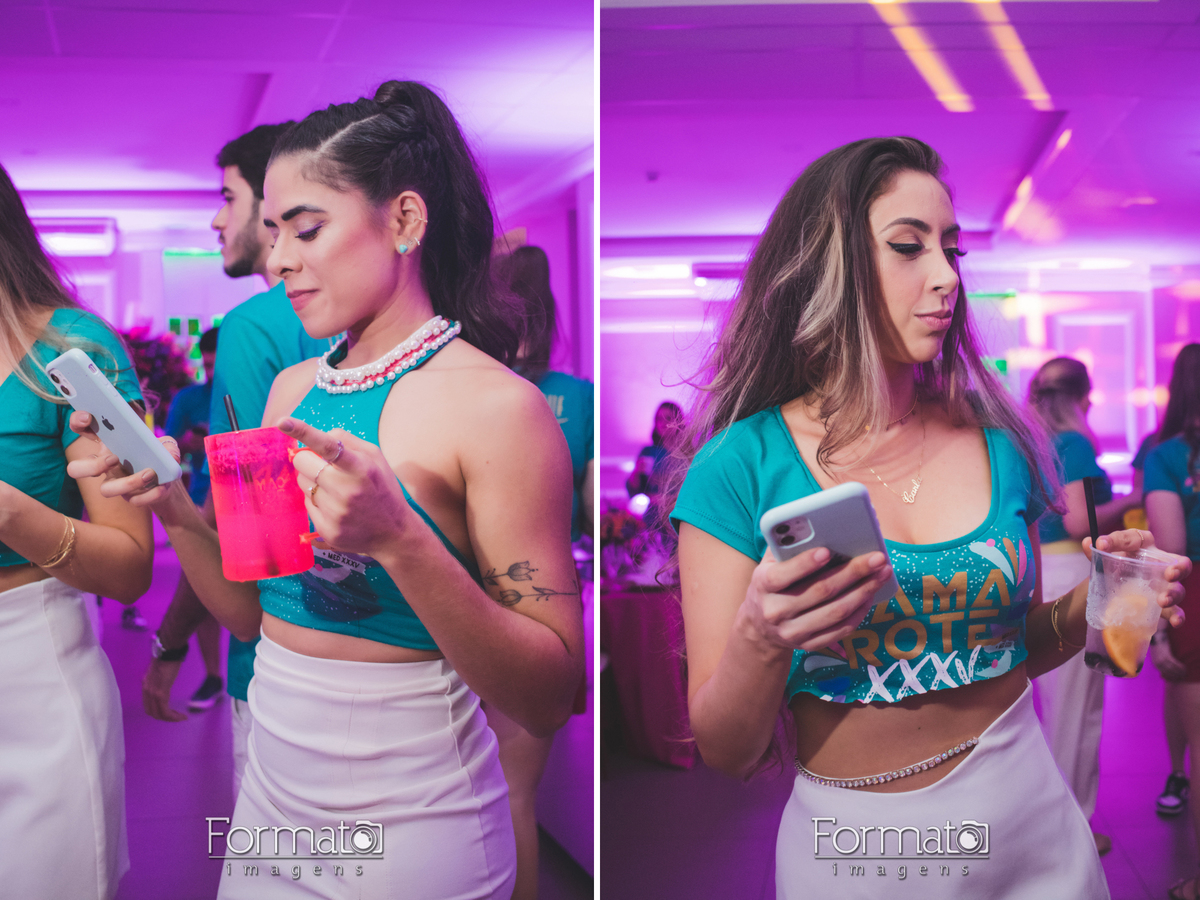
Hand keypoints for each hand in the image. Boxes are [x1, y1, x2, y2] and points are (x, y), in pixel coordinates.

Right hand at [65, 410, 179, 507]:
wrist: (167, 479)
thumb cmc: (156, 455)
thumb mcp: (162, 443)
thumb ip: (164, 442)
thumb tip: (163, 448)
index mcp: (107, 444)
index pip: (82, 429)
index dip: (78, 422)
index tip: (88, 417)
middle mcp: (104, 465)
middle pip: (77, 469)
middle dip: (92, 465)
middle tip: (114, 458)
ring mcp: (116, 483)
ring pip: (106, 490)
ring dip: (128, 482)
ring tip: (149, 473)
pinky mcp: (131, 497)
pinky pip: (134, 500)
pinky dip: (149, 495)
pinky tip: (162, 487)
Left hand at [142, 658, 186, 721]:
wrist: (168, 651)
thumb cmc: (168, 657)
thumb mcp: (160, 669)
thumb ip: (160, 677)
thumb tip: (165, 680)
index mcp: (146, 684)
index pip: (148, 705)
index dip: (158, 711)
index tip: (170, 712)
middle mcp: (147, 690)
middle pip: (152, 712)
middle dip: (165, 718)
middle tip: (176, 717)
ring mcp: (153, 692)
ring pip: (159, 714)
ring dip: (170, 719)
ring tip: (181, 718)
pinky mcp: (161, 693)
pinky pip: (165, 710)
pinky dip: (173, 716)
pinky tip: (181, 716)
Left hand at [277, 417, 411, 557]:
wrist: (395, 532)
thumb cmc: (383, 488)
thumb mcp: (376, 458)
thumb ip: (347, 441)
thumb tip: (316, 437)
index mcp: (361, 467)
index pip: (328, 445)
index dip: (303, 431)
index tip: (282, 422)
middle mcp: (347, 490)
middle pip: (302, 462)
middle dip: (310, 460)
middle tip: (326, 468)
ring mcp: (335, 512)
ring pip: (302, 483)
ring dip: (314, 482)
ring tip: (336, 491)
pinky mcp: (327, 529)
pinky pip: (306, 504)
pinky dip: (317, 502)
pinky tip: (336, 507)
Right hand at [740, 546, 893, 651]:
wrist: (759, 627)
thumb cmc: (772, 584)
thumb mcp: (769, 564)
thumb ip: (786, 546)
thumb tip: (817, 526)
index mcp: (763, 585)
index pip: (783, 574)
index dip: (805, 563)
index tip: (827, 551)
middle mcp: (776, 610)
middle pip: (820, 591)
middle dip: (852, 572)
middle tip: (877, 558)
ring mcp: (792, 631)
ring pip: (835, 612)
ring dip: (864, 591)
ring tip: (881, 574)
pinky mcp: (808, 645)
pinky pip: (841, 629)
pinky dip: (860, 611)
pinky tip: (871, 594)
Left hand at [1084, 529, 1190, 627]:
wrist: (1110, 589)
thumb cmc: (1113, 567)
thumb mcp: (1104, 559)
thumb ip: (1096, 551)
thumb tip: (1088, 542)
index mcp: (1143, 547)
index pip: (1136, 538)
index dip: (1121, 540)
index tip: (1102, 545)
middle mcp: (1159, 565)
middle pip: (1179, 563)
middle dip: (1179, 568)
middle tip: (1170, 574)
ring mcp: (1164, 586)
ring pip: (1178, 589)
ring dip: (1173, 594)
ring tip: (1162, 600)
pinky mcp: (1163, 606)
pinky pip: (1176, 611)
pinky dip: (1178, 616)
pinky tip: (1175, 621)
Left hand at [1151, 636, 1187, 680]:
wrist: (1156, 637)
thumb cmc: (1158, 647)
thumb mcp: (1158, 656)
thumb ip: (1161, 663)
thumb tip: (1166, 670)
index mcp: (1156, 664)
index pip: (1165, 674)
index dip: (1172, 678)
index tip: (1178, 679)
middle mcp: (1158, 664)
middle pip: (1169, 673)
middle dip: (1177, 676)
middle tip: (1184, 677)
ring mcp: (1161, 660)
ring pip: (1173, 669)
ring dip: (1180, 672)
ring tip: (1185, 673)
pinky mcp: (1166, 656)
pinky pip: (1175, 664)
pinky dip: (1180, 667)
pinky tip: (1184, 668)